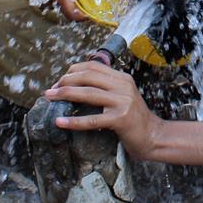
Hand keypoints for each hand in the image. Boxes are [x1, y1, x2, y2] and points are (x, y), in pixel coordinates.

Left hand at [44, 62, 160, 158]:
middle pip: (88, 76)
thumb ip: (105, 88)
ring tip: (50, 98)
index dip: (73, 71)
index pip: (93, 66)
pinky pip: (92, 119)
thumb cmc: (134, 119)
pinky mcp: (120, 119)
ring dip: (65, 94)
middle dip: (65, 81)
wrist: (153, 136)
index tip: (59, 81)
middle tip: (50, 90)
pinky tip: (60, 122)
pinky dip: (73, 121)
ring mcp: (123, 102)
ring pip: (88, 93)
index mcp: (122, 78)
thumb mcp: (122, 96)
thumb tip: (75, 85)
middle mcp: (123, 86)